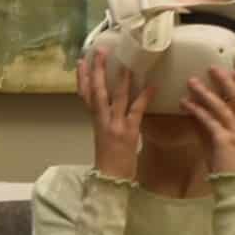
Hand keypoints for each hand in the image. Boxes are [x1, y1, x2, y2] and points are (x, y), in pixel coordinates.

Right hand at [79, 50, 149, 180]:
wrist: (110, 182)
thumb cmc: (109, 164)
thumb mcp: (103, 140)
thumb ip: (106, 122)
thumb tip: (112, 109)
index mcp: (95, 122)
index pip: (85, 97)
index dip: (82, 79)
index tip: (82, 62)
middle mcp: (102, 122)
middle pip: (96, 93)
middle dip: (97, 72)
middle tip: (99, 52)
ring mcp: (115, 126)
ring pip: (116, 99)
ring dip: (121, 79)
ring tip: (126, 63)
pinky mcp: (129, 133)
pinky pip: (137, 112)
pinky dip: (144, 97)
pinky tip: (151, 85)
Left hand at [183, 65, 234, 173]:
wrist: (230, 183)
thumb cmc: (224, 160)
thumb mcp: (218, 136)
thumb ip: (211, 121)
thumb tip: (196, 105)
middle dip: (225, 81)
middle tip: (212, 67)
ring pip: (222, 106)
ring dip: (206, 92)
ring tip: (192, 81)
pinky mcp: (225, 140)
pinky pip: (210, 121)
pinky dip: (197, 111)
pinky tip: (185, 104)